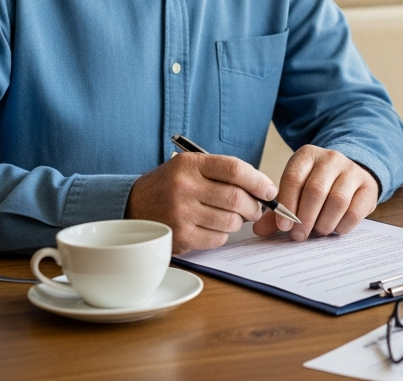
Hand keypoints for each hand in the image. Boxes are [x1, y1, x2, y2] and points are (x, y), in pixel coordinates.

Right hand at [126, 153, 275, 253]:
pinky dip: (223, 235)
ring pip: (231, 221)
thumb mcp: (191, 167)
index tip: (269, 190)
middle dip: (254, 206)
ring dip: (239, 222)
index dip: (259, 181)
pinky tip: (214, 227)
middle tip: (255, 208)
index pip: (235, 169)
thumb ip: (223, 173)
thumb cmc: (171, 186)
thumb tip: (263, 189)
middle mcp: (184, 187)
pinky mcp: (180, 236)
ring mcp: (181, 213)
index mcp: (190, 165)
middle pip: (237, 198)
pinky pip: (218, 238)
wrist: (133, 206)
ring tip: (233, 217)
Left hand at [252, 145, 378, 239]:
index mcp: (307, 155)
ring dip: (324, 224)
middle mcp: (330, 158)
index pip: (294, 178)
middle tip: (299, 236)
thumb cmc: (317, 186)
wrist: (350, 176)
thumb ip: (278, 211)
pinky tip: (335, 229)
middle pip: (315, 191)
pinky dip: (342, 226)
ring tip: (317, 232)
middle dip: (305, 218)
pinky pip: (355, 211)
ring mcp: (352, 170)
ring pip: (337, 201)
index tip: (283, 226)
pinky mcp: (368, 186)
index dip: (287, 204)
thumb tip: (259, 230)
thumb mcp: (296, 191)